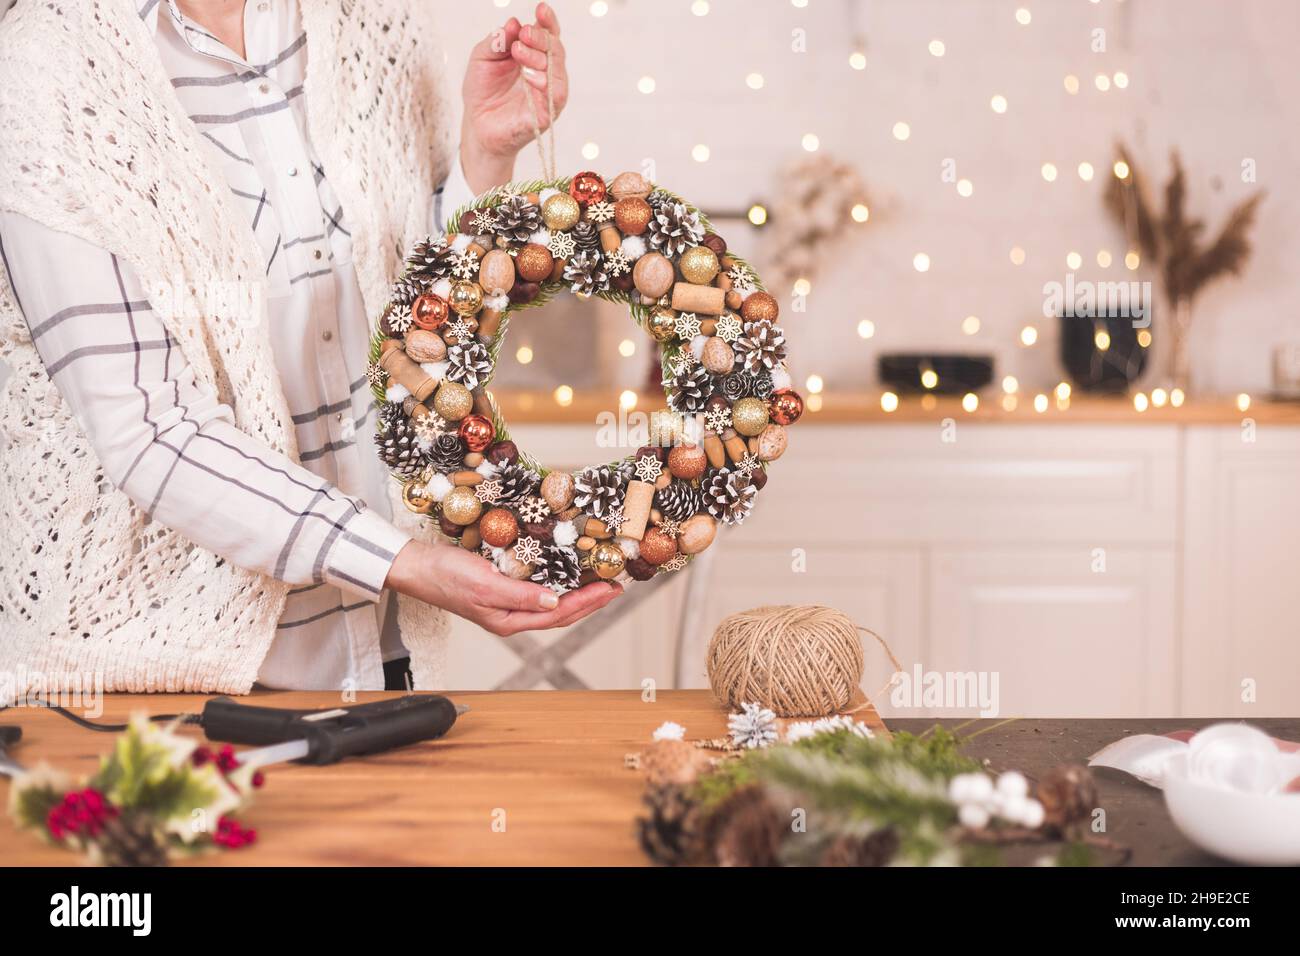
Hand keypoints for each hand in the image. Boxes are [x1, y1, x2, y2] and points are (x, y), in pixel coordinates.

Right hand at [385, 540, 620, 636]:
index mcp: (508, 621)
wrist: (416, 565)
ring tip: (600, 582)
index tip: (610, 589)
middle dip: (590, 601)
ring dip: (577, 593)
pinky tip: (567, 574)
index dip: (587, 603)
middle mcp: (510, 616)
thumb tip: (554, 603)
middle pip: (559, 613)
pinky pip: (537, 589)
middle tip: (615, 586)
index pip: (558, 615)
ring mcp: (505, 603)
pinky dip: (558, 582)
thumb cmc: (445, 575)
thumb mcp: (485, 584)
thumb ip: (520, 596)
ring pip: (551, 603)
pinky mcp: (500, 588)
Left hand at [460, 2, 568, 192]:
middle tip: (522, 35)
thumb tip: (513, 23)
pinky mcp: (546, 115)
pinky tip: (529, 75)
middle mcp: (546, 74)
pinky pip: (555, 95)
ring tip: (518, 51)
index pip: (548, 36)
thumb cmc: (482, 92)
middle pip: (555, 49)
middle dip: (540, 38)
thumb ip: (497, 41)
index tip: (540, 9)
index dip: (547, 22)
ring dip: (540, 56)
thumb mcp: (482, 58)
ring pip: (557, 70)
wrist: (476, 126)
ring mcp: (548, 95)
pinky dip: (544, 81)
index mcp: (533, 57)